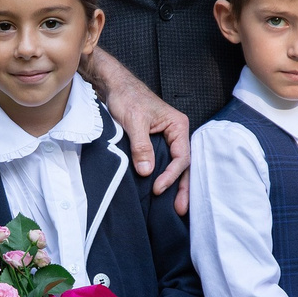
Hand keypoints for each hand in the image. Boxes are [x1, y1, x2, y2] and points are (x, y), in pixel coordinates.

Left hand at [88, 51, 191, 211]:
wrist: (113, 86)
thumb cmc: (126, 97)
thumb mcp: (134, 121)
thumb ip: (141, 146)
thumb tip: (147, 171)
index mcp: (178, 126)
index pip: (181, 156)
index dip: (171, 175)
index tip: (158, 188)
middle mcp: (176, 133)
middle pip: (184, 165)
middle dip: (182, 187)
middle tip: (181, 210)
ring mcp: (166, 139)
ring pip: (174, 166)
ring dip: (174, 185)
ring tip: (175, 208)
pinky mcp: (154, 143)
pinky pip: (162, 163)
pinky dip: (162, 177)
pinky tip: (160, 193)